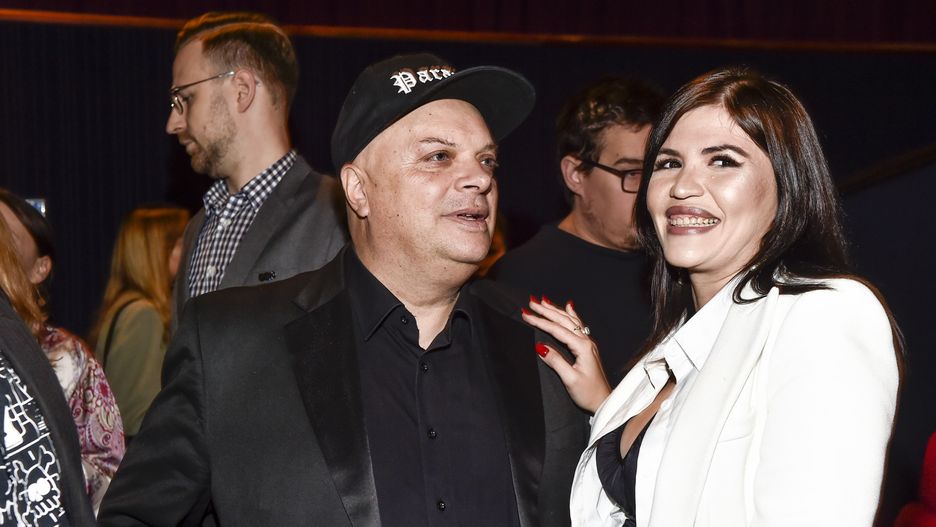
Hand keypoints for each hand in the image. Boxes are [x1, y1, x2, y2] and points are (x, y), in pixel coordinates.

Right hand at [521, 296, 611, 413]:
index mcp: (582, 347)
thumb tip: (540, 346)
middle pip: (564, 321)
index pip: (557, 330)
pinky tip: (569, 307)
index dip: (540, 321)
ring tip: (544, 301)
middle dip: (546, 310)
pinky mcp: (587, 348)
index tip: (526, 315)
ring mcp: (588, 344)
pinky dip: (571, 314)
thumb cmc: (588, 393)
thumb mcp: (570, 379)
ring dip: (556, 310)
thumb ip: (555, 361)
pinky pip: (578, 325)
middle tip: (531, 302)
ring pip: (570, 321)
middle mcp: (586, 342)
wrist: (603, 401)